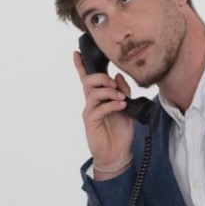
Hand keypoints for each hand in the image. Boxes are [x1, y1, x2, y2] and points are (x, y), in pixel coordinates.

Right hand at [73, 51, 134, 172]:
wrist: (118, 153)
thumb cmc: (121, 130)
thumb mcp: (128, 108)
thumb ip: (124, 92)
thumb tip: (118, 77)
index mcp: (100, 97)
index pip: (88, 78)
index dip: (81, 66)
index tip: (76, 52)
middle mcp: (92, 102)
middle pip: (88, 81)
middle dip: (101, 77)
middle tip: (114, 85)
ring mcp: (90, 111)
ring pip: (92, 92)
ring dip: (109, 91)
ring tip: (121, 98)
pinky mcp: (91, 122)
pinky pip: (98, 108)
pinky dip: (111, 105)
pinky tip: (121, 106)